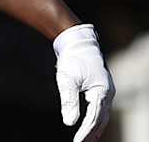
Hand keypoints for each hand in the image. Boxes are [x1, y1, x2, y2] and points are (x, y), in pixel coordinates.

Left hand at [54, 24, 113, 141]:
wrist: (78, 43)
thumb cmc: (72, 60)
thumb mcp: (67, 79)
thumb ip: (69, 101)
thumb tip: (69, 122)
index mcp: (101, 92)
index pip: (94, 117)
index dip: (86, 131)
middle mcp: (107, 94)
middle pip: (101, 119)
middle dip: (92, 133)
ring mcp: (106, 92)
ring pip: (102, 115)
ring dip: (95, 128)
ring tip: (86, 141)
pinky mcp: (101, 90)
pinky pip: (100, 109)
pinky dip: (96, 119)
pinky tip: (89, 127)